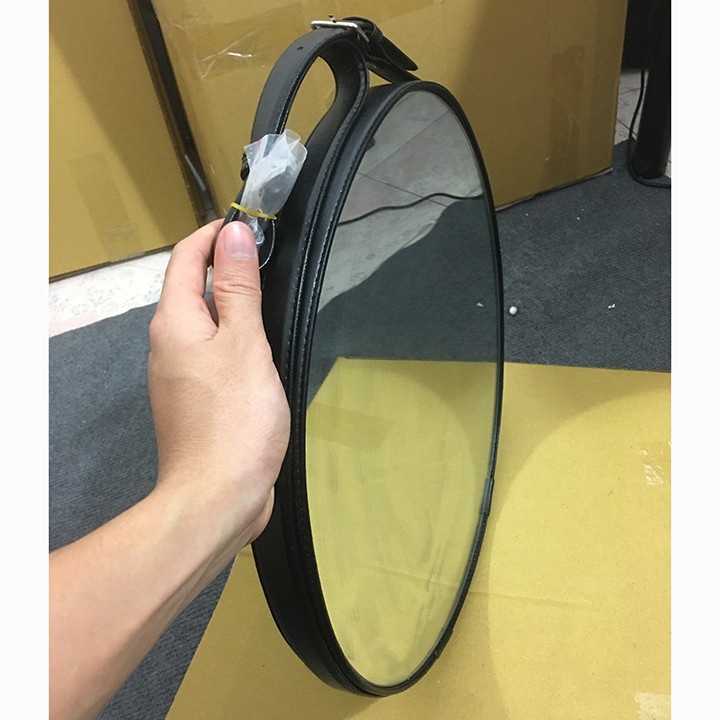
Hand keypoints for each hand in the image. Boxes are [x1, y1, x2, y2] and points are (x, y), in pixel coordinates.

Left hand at [148, 219, 289, 548]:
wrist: (218, 497)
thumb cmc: (234, 417)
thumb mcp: (244, 343)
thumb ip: (238, 288)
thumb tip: (233, 235)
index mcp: (174, 322)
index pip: (186, 258)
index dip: (214, 235)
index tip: (251, 225)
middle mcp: (169, 344)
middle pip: (193, 289)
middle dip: (227, 268)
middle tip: (274, 261)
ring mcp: (181, 376)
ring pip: (207, 324)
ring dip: (235, 306)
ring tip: (276, 299)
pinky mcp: (198, 401)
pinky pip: (215, 355)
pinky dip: (237, 341)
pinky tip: (266, 350)